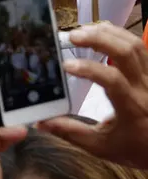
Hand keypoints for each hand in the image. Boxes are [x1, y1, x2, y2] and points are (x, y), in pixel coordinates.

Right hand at [37, 22, 147, 169]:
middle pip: (127, 53)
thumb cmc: (133, 148)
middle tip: (73, 36)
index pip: (113, 80)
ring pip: (136, 45)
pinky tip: (103, 33)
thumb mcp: (102, 146)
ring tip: (85, 30)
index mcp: (132, 108)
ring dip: (109, 33)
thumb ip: (71, 133)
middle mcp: (145, 88)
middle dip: (98, 39)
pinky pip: (141, 47)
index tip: (66, 66)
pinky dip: (121, 35)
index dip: (89, 69)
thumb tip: (41, 122)